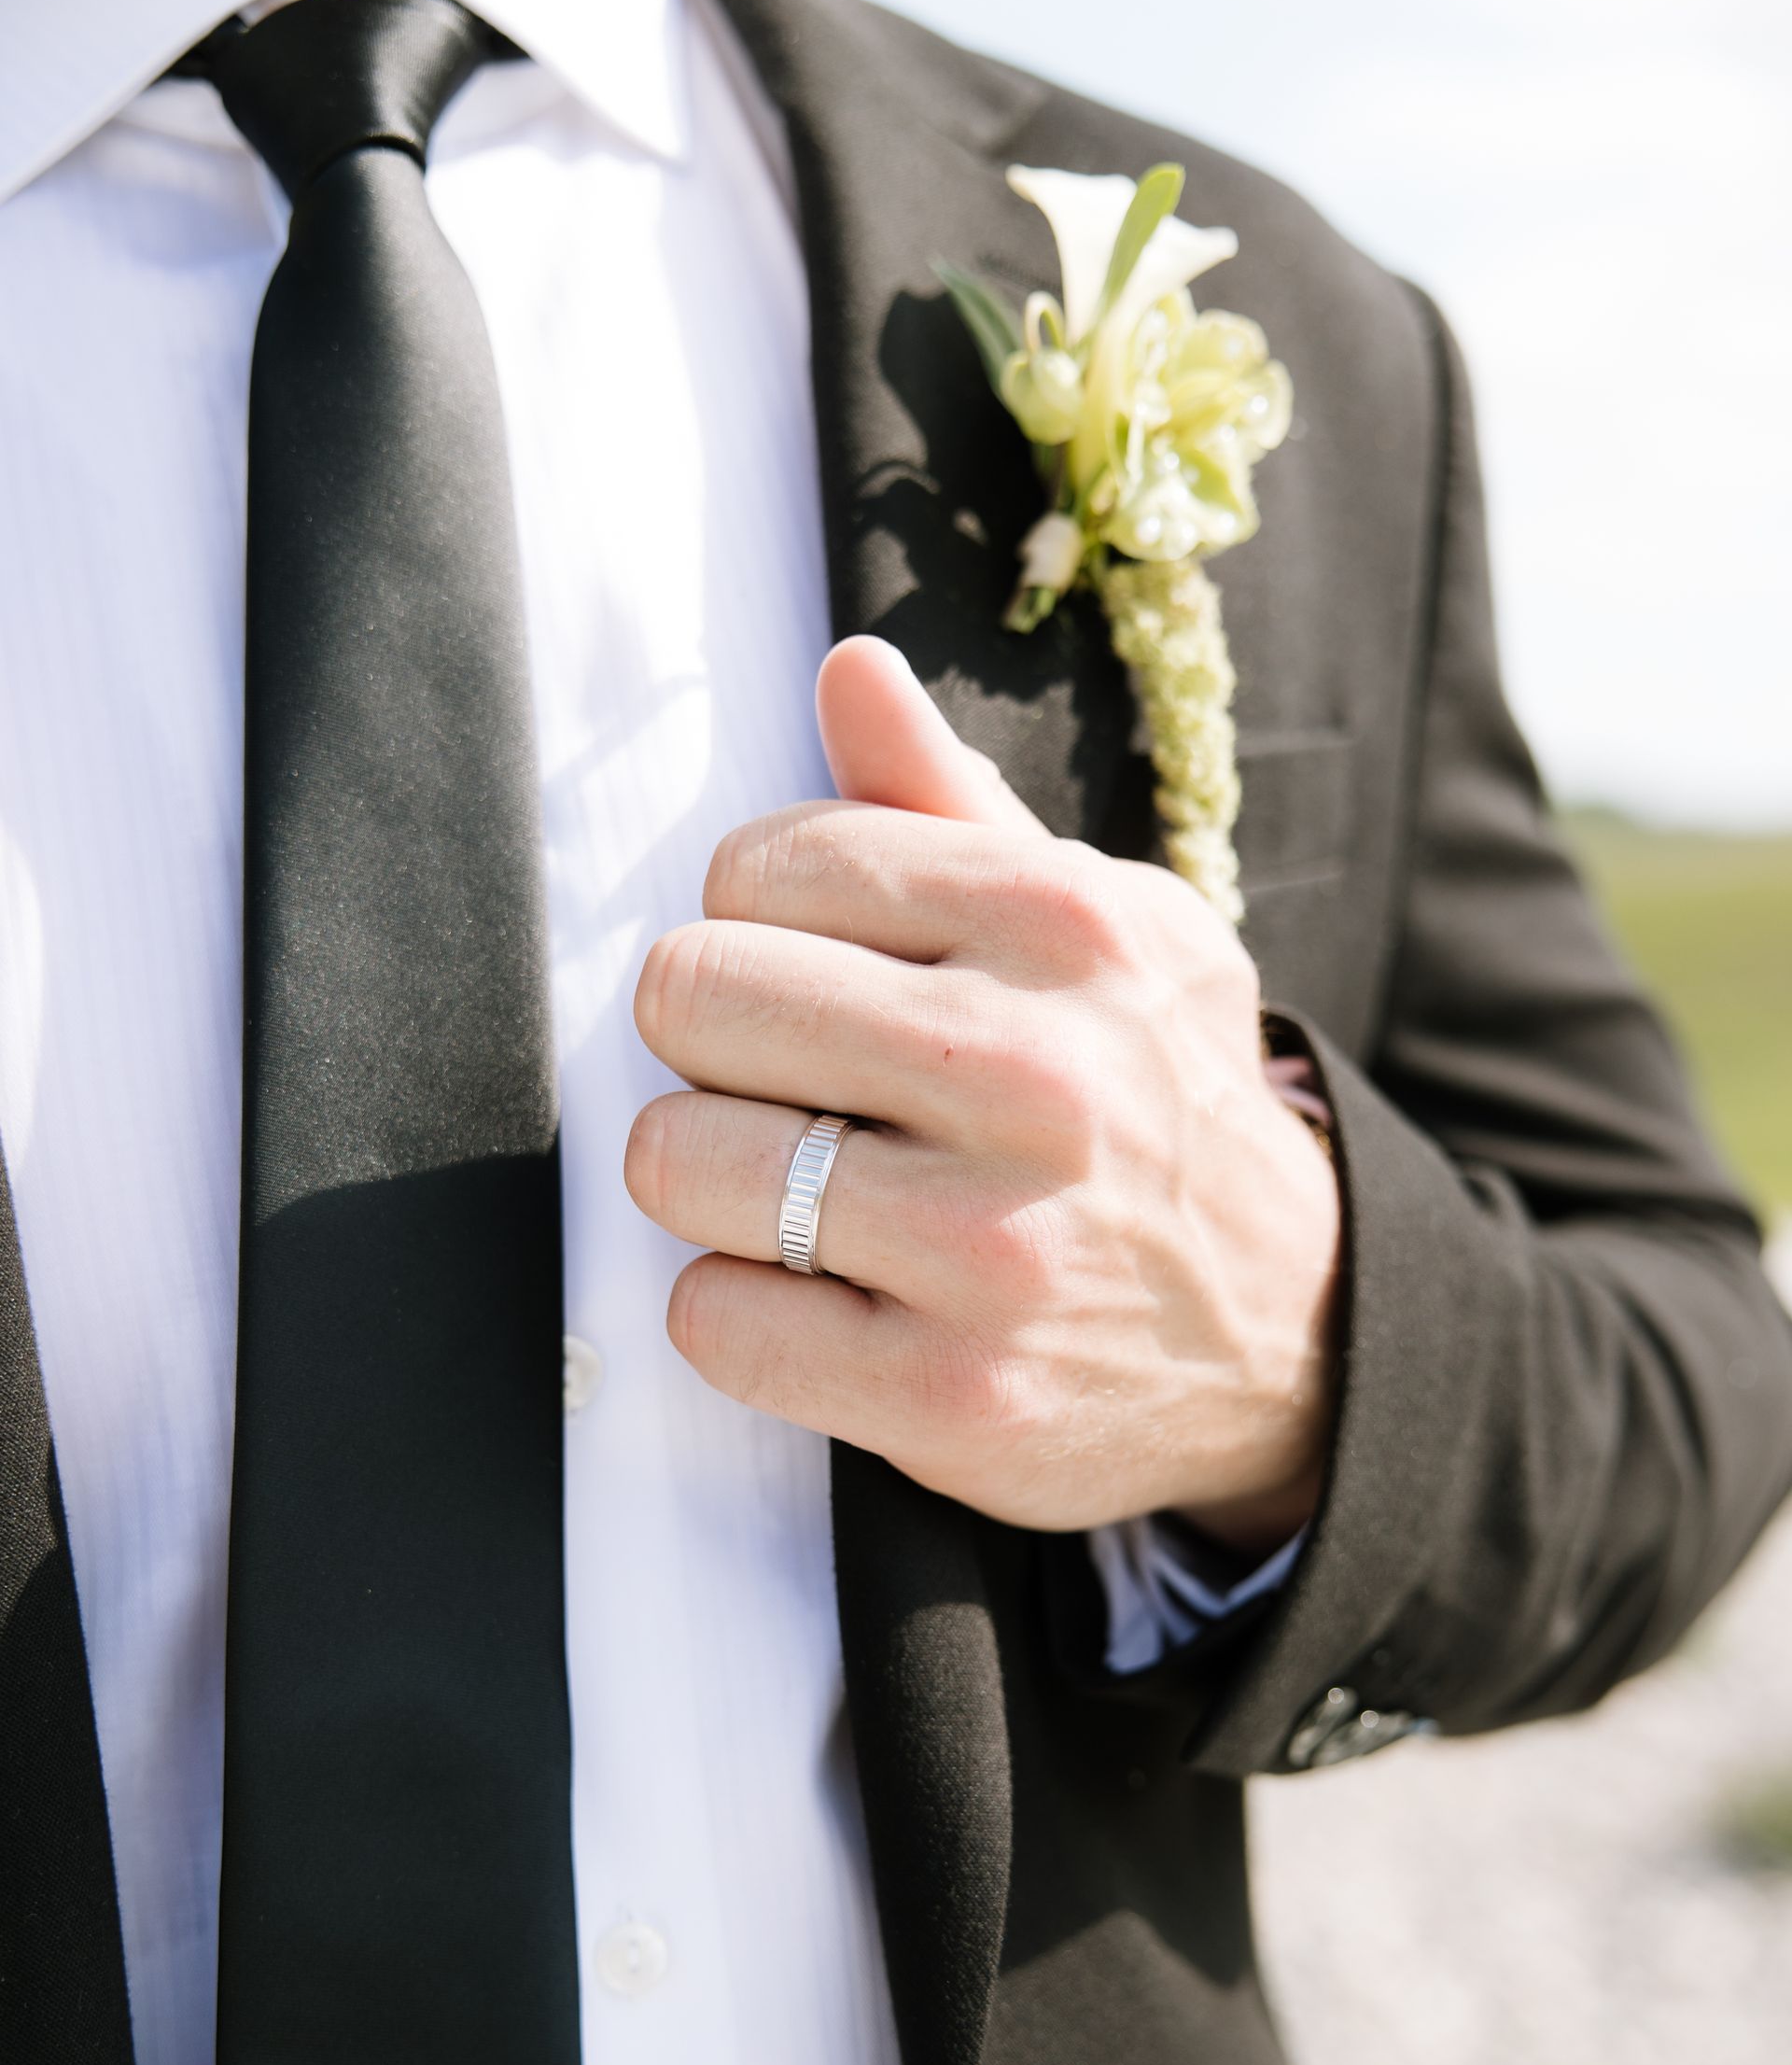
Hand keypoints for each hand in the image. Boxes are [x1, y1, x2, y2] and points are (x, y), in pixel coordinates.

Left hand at [625, 636, 1340, 1551]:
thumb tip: (847, 669)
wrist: (1300, 1332)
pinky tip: (819, 1296)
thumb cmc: (1158, 1106)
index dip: (755, 923)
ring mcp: (989, 1246)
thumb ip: (955, 808)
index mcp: (1064, 924)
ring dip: (711, 1178)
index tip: (811, 975)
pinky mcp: (948, 1394)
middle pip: (695, 996)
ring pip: (680, 1160)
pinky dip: (737, 1309)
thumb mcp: (1105, 934)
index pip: (762, 867)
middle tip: (783, 1085)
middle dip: (715, 1042)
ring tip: (798, 1189)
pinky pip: (713, 1318)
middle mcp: (1033, 1075)